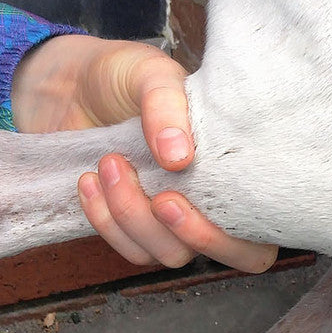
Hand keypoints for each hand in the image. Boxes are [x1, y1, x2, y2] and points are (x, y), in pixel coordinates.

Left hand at [11, 35, 276, 272]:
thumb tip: (180, 157)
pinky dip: (104, 218)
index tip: (179, 197)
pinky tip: (89, 180)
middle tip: (158, 196)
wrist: (73, 86)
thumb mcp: (151, 75)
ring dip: (133, 215)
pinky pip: (126, 247)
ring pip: (165, 254)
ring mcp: (169, 223)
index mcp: (236, 172)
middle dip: (185, 235)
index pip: (258, 240)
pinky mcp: (130, 228)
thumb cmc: (127, 77)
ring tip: (110, 163)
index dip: (230, 238)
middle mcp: (211, 204)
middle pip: (218, 257)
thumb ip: (167, 106)